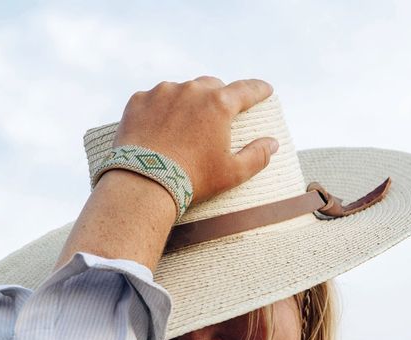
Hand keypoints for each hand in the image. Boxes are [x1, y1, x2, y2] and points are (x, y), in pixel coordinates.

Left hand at [113, 77, 278, 204]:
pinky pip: (153, 100)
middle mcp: (191, 90)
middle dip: (219, 95)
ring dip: (186, 101)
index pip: (247, 89)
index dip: (258, 90)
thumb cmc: (192, 180)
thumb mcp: (232, 174)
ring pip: (181, 90)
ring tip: (184, 123)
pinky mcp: (138, 101)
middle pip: (212, 85)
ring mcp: (161, 92)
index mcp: (219, 104)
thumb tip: (272, 143)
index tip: (266, 90)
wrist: (143, 184)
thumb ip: (257, 156)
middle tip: (220, 111)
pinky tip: (158, 129)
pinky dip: (158, 110)